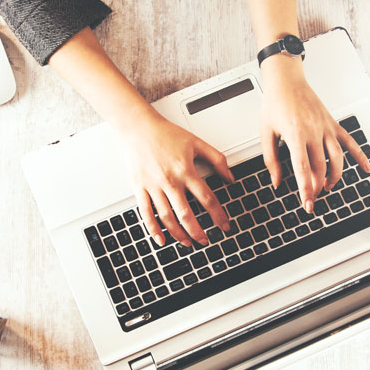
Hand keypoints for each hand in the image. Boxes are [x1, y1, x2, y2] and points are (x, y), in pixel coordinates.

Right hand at [118, 111, 233, 247]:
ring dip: (179, 234)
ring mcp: (153, 186)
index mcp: (185, 170)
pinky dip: (153, 229)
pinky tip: (161, 240)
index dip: (218, 215)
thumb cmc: (166, 133)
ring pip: (167, 218)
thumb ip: (217, 159)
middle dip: (198, 232)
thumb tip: (230, 177)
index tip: (224, 225)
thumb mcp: (196, 143)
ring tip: (188, 243)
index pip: (207, 198)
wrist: (138, 127)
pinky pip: (146, 213)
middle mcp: (170, 181)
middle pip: (186, 214)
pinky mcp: (140, 188)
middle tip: (206, 241)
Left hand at [259, 55, 369, 211]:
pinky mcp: (333, 124)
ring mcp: (326, 128)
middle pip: (321, 167)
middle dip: (317, 186)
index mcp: (296, 134)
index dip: (306, 189)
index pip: (303, 169)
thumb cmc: (275, 104)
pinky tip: (368, 169)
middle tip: (312, 198)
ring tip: (327, 187)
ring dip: (334, 176)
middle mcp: (314, 132)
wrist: (287, 81)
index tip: (307, 204)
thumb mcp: (265, 133)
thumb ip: (271, 159)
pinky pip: (351, 142)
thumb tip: (276, 181)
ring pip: (337, 158)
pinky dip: (361, 156)